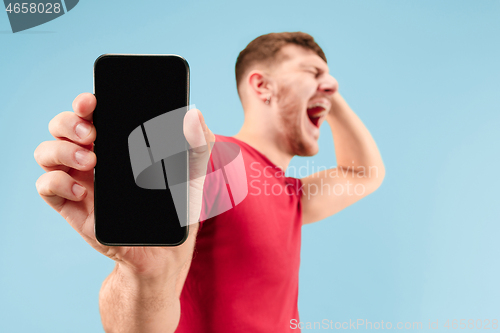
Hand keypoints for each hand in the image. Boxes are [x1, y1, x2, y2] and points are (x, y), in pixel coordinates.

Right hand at [34, 93, 214, 279]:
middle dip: (69, 122)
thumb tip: (194, 113)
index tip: (92, 101)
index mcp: (117, 143)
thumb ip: (199, 144)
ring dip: (61, 149)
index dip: (85, 102)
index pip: (92, 112)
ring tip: (91, 160)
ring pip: (47, 151)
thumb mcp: (192, 175)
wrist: (163, 253)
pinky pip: (46, 185)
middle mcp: (93, 156)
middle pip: (62, 126)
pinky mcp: (71, 205)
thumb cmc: (176, 210)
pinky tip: (82, 190)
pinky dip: (57, 182)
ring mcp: (79, 179)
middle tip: (92, 133)